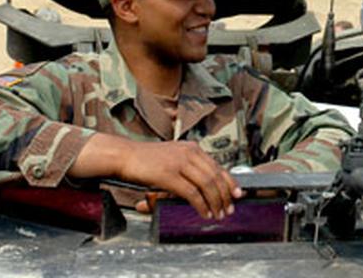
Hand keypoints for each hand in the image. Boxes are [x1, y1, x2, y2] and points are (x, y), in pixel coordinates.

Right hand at [71, 134, 243, 219]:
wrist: (125, 155)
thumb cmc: (147, 159)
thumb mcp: (173, 156)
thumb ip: (189, 165)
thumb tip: (205, 183)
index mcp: (192, 148)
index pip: (217, 166)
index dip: (230, 182)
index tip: (237, 194)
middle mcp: (189, 153)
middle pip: (215, 176)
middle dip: (225, 195)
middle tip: (229, 209)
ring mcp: (179, 163)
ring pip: (206, 184)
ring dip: (215, 202)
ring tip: (217, 214)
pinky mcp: (169, 175)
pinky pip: (192, 192)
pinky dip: (201, 204)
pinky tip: (204, 212)